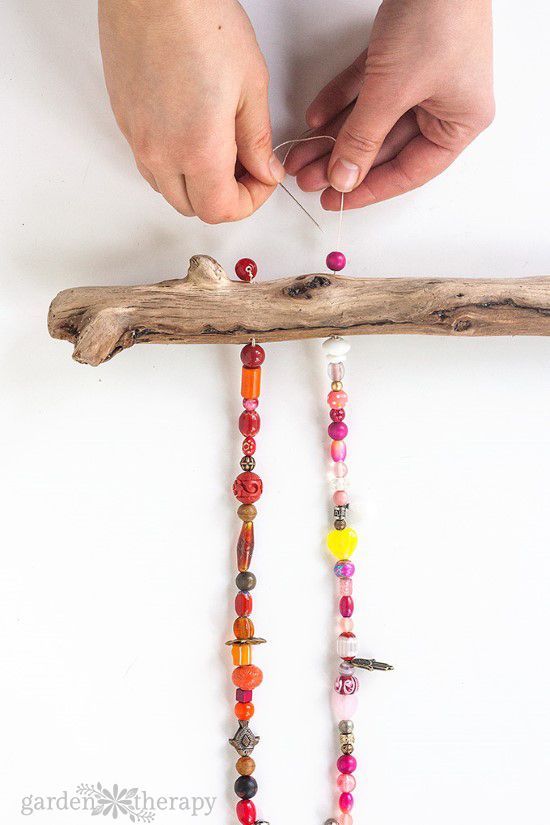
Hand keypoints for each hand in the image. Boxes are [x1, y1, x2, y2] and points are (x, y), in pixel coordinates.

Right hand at [99, 0, 284, 222]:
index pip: (222, 210)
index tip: (264, 179)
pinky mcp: (124, 120)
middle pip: (193, 207)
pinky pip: (149, 163)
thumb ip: (257, 140)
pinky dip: (174, 164)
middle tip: (247, 168)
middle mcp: (160, 152)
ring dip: (197, 184)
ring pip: (168, 189)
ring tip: (220, 150)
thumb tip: (265, 171)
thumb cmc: (199, 22)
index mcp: (197, 149)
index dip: (250, 203)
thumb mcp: (250, 85)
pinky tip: (192, 135)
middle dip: (225, 198)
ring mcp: (137, 138)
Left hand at [286, 0, 494, 209]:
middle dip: (342, 162)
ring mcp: (423, 77)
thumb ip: (364, 139)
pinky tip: (314, 120)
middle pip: (385, 145)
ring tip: (301, 156)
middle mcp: (444, 103)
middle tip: (307, 180)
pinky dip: (341, 100)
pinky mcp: (401, 53)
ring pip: (371, 118)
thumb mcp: (393, 91)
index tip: (336, 200)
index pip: (409, 171)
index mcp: (459, 122)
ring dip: (334, 136)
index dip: (369, 189)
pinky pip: (365, 87)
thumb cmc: (436, 18)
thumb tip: (344, 179)